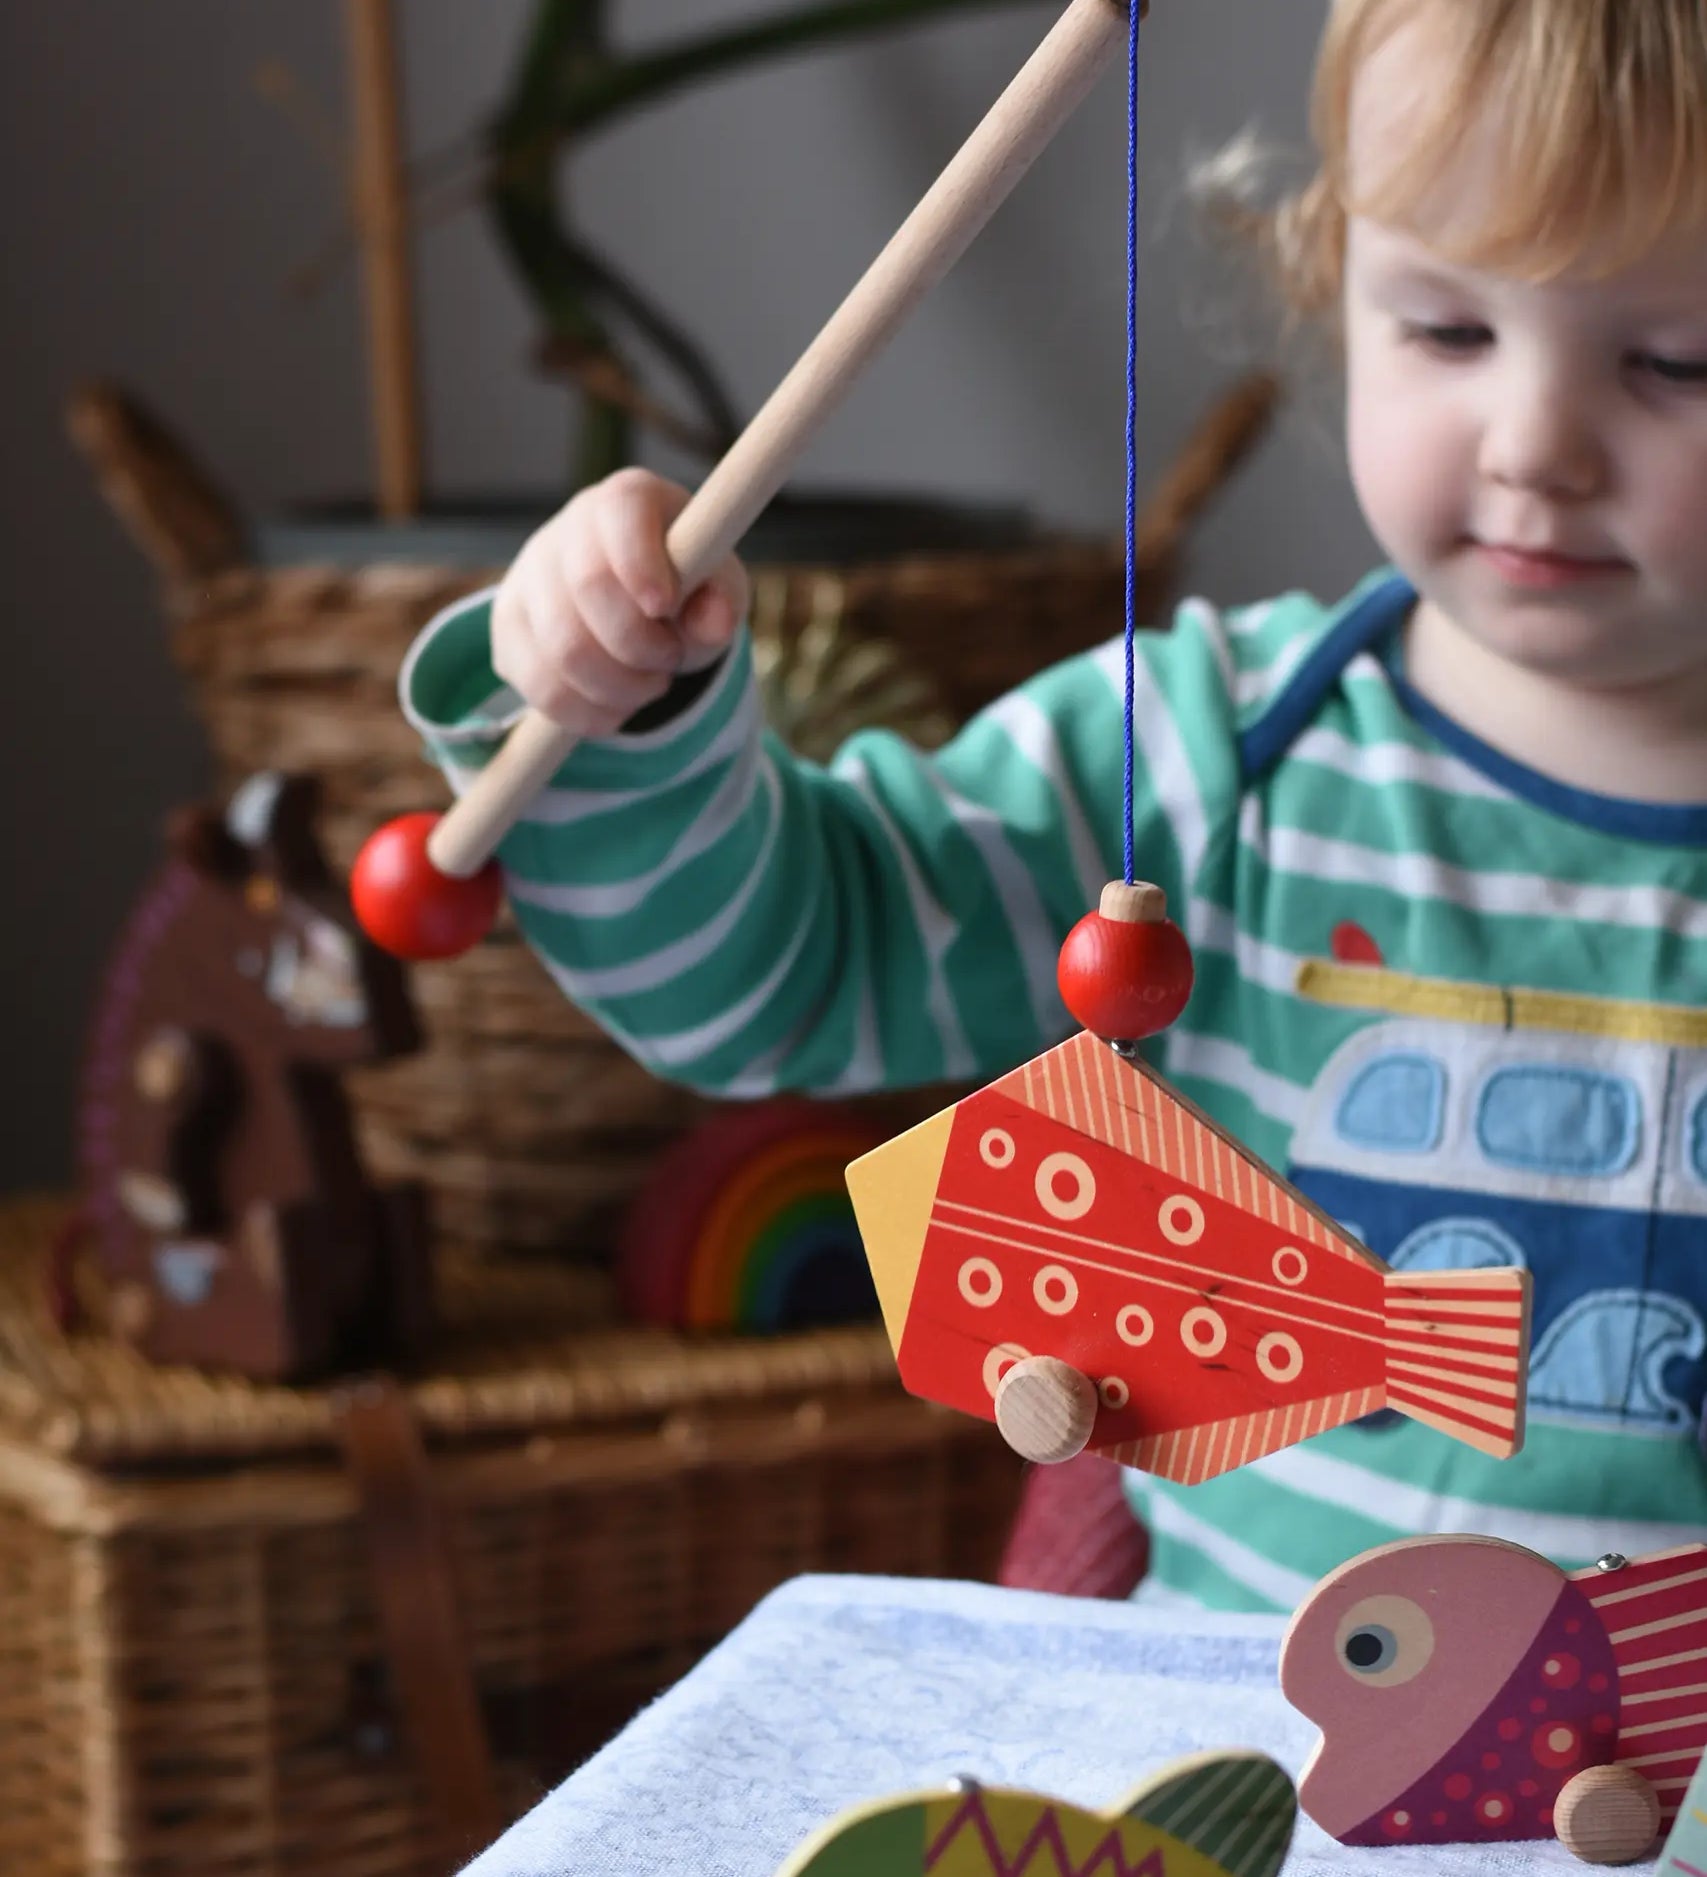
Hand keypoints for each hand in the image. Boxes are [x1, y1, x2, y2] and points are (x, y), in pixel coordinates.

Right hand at [491, 468, 749, 736]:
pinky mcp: (508, 630)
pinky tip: (616, 706)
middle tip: (670, 661)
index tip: (665, 606)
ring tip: (649, 685)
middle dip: (639, 643)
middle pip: (587, 587)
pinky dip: (587, 712)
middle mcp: (567, 529)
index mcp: (628, 501)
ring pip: (561, 648)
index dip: (640, 561)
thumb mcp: (718, 590)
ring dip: (619, 687)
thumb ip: (721, 602)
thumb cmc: (685, 588)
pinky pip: (540, 687)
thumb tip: (714, 620)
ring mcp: (527, 578)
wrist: (637, 608)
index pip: (621, 510)